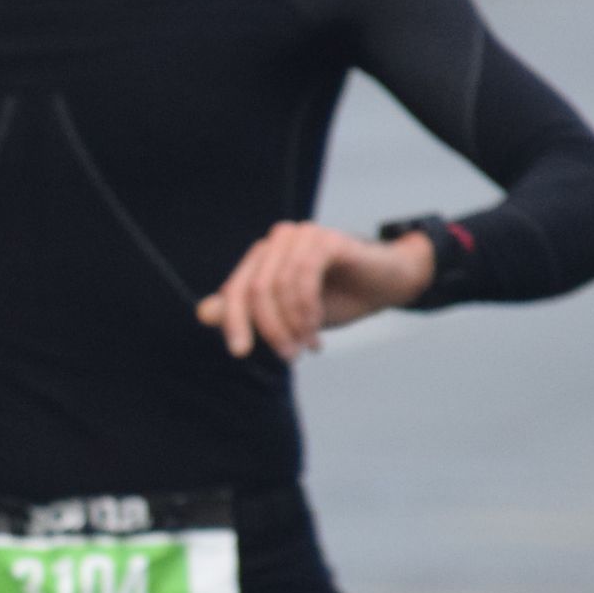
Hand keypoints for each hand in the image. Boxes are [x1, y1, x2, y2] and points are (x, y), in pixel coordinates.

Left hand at [196, 223, 433, 359]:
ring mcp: (300, 236)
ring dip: (291, 325)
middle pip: (254, 291)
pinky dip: (307, 309)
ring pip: (277, 287)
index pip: (234, 291)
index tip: (240, 353)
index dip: (232, 323)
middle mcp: (277, 242)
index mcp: (263, 258)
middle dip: (269, 330)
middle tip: (288, 356)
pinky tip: (316, 329)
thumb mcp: (290, 316)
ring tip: (307, 346)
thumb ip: (250, 313)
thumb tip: (202, 313)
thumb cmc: (340, 298)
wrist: (391, 283)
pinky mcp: (325, 239)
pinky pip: (303, 277)